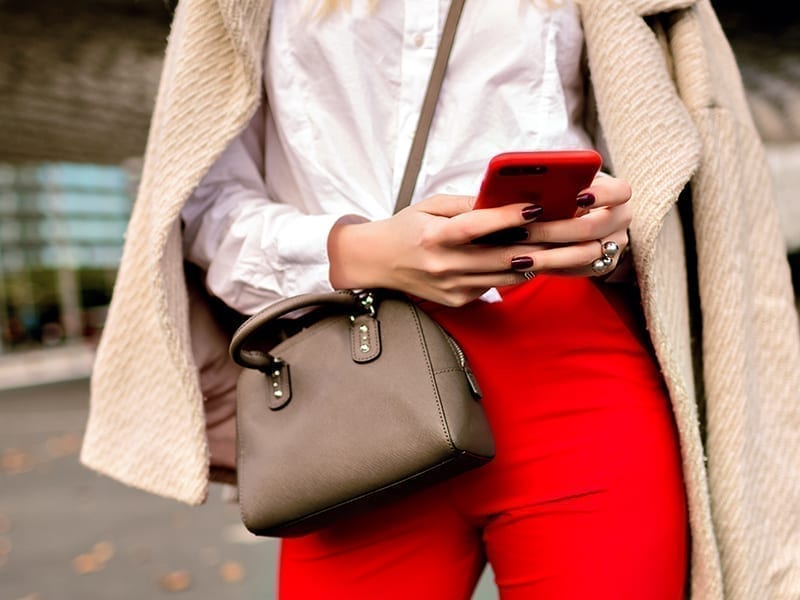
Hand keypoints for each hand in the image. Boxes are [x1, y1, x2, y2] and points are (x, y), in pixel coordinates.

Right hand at [327, 173, 632, 305]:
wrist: (377, 264)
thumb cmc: (407, 228)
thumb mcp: (430, 206)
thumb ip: (467, 205)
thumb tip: (507, 197)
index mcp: (433, 237)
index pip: (475, 227)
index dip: (507, 218)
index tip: (538, 208)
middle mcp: (444, 266)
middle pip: (504, 258)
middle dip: (550, 248)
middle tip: (588, 237)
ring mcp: (453, 288)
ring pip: (509, 276)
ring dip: (549, 264)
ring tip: (585, 251)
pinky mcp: (460, 301)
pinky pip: (498, 285)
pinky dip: (523, 272)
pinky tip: (550, 261)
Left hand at [508, 172, 632, 278]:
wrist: (581, 214)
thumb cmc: (568, 191)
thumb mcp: (568, 181)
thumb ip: (558, 184)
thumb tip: (525, 186)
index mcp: (617, 194)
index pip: (619, 192)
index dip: (601, 195)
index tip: (578, 197)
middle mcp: (620, 220)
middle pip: (591, 228)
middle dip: (552, 231)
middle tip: (521, 232)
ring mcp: (615, 245)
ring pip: (583, 255)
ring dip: (547, 257)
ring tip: (518, 258)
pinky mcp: (603, 265)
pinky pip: (577, 270)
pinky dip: (549, 268)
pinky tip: (525, 266)